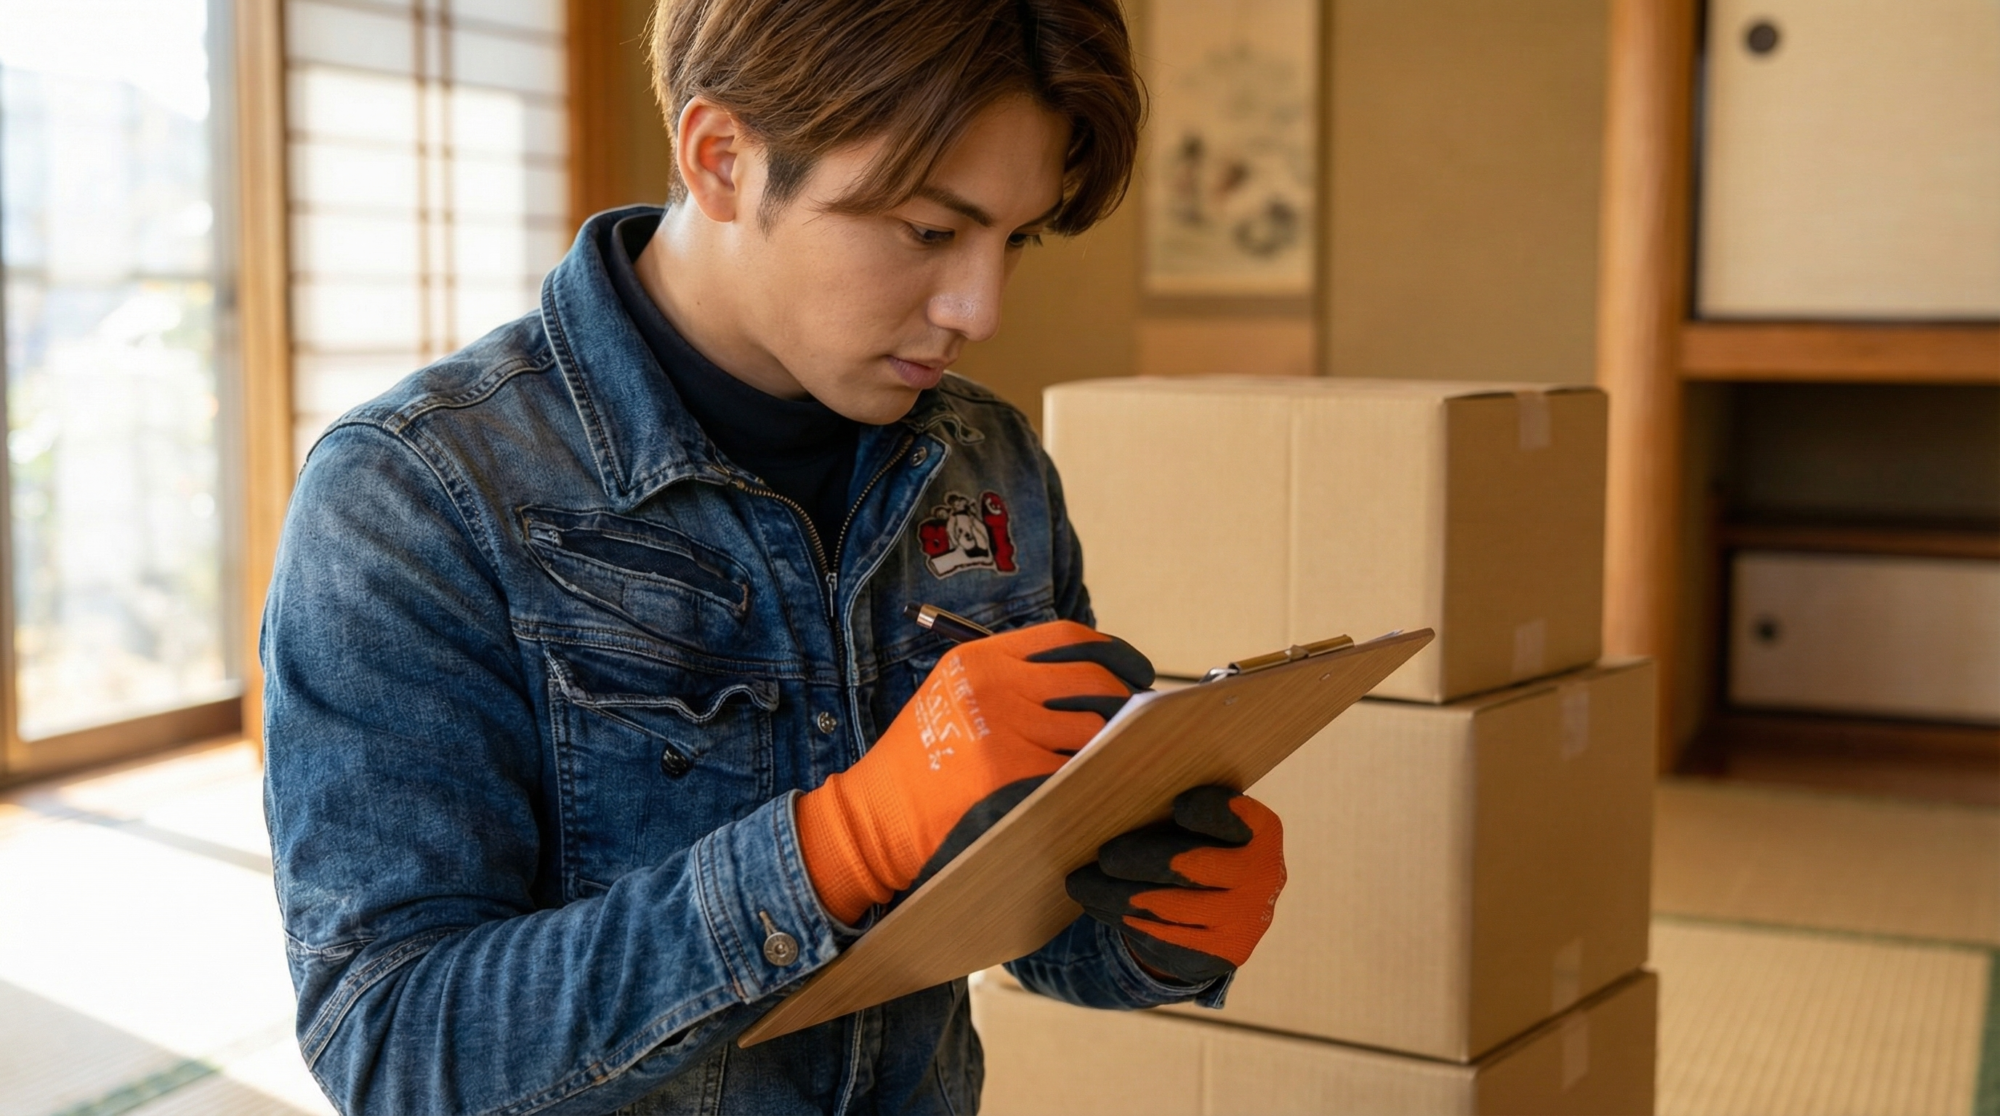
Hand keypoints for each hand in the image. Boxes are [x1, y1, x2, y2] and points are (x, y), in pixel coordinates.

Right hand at [797, 620, 1153, 923]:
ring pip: (1090, 731)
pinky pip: (1072, 773)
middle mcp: (993, 686)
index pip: (1068, 638)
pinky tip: (1097, 789)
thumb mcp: (953, 696)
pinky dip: (1092, 781)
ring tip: (1118, 760)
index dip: (1114, 653)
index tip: (1136, 672)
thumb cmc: (918, 762)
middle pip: (1091, 681)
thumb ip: (1011, 680)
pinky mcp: (1008, 777)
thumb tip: (1093, 680)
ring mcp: (1002, 731)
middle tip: (1140, 722)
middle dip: (1127, 703)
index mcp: (980, 659)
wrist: (873, 817)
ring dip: (1112, 748)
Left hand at [1066, 785, 1285, 984]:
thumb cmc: (1200, 845)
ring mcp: (1242, 919)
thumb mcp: (1200, 821)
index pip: (1234, 816)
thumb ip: (1169, 799)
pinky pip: (1160, 936)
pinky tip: (1096, 904)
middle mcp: (1263, 875)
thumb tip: (1105, 775)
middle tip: (1103, 854)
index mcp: (1261, 829)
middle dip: (1138, 858)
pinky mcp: (1218, 954)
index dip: (1207, 811)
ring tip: (1078, 882)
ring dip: (1112, 893)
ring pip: (1163, 906)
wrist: (1227, 915)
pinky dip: (1120, 918)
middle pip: (1189, 865)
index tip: (1176, 805)